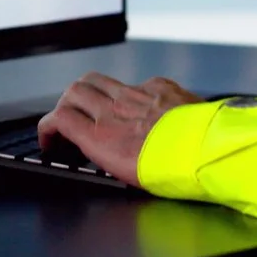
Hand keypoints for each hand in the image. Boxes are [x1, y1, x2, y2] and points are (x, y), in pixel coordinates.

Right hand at [37, 72, 198, 186]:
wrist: (207, 152)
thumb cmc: (172, 172)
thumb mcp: (126, 177)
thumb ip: (106, 158)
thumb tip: (100, 156)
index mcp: (102, 137)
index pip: (59, 118)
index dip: (48, 126)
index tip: (51, 136)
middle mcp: (115, 110)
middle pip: (74, 92)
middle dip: (65, 103)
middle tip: (70, 117)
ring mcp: (137, 94)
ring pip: (98, 80)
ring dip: (90, 91)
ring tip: (95, 105)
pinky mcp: (159, 86)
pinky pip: (135, 82)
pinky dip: (129, 92)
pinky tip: (139, 105)